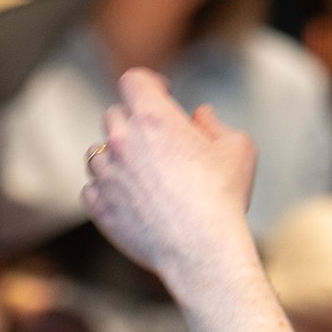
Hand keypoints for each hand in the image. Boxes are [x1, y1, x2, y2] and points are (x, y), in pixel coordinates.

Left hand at [82, 70, 257, 283]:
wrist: (202, 251)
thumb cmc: (224, 198)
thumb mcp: (238, 150)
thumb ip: (216, 124)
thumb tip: (199, 116)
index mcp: (154, 117)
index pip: (135, 80)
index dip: (149, 83)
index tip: (161, 92)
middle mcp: (122, 140)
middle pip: (115, 116)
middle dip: (135, 124)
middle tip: (158, 144)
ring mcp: (106, 173)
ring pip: (99, 153)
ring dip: (117, 158)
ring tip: (145, 177)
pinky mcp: (98, 204)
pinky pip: (93, 187)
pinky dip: (109, 190)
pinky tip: (134, 201)